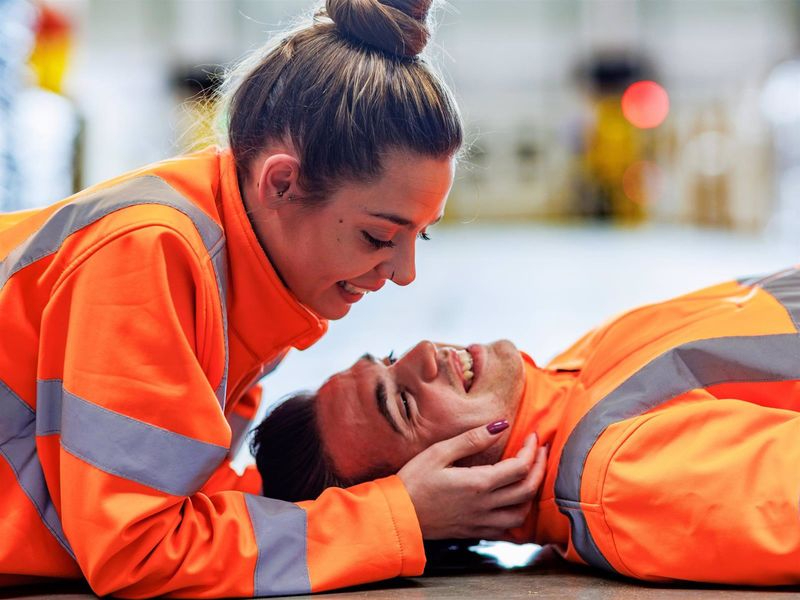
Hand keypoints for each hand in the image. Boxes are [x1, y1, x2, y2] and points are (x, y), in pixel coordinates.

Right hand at [397, 424, 547, 539]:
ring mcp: (481, 522)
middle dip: (540, 467)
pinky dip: (517, 516)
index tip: (533, 436)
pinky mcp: (474, 532)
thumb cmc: (413, 480)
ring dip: (531, 493)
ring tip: (530, 475)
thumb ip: (472, 439)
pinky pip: (506, 530)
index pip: (520, 467)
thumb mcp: (439, 452)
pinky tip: (514, 504)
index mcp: (479, 484)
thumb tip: (501, 425)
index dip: (532, 450)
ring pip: (522, 513)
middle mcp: (485, 506)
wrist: (398, 515)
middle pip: (527, 489)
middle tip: (540, 451)